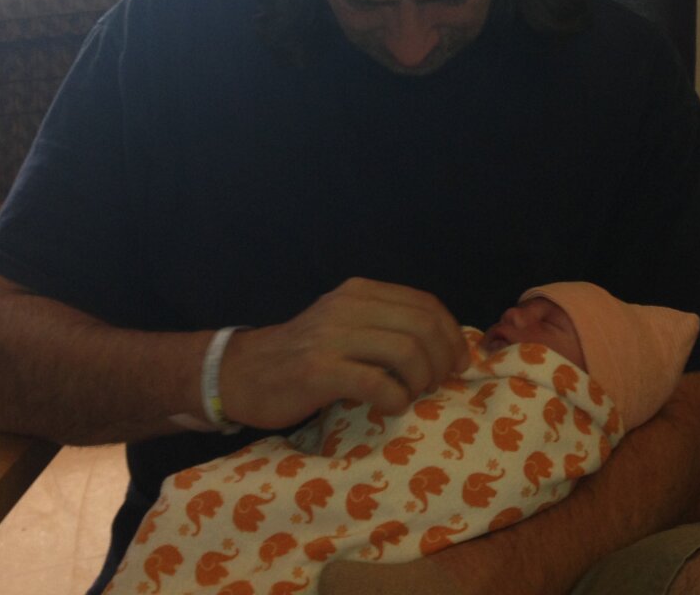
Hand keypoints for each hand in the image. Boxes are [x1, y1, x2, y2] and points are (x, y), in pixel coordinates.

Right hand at [219, 278, 468, 429]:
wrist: (241, 374)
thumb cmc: (301, 356)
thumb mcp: (343, 325)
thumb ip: (383, 325)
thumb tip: (442, 345)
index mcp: (359, 292)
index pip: (425, 303)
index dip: (451, 334)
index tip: (458, 363)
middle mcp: (348, 306)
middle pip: (422, 325)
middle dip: (443, 359)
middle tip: (441, 383)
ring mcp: (332, 337)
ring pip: (407, 351)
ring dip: (422, 380)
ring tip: (414, 395)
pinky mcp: (318, 371)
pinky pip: (377, 383)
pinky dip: (396, 399)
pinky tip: (390, 406)